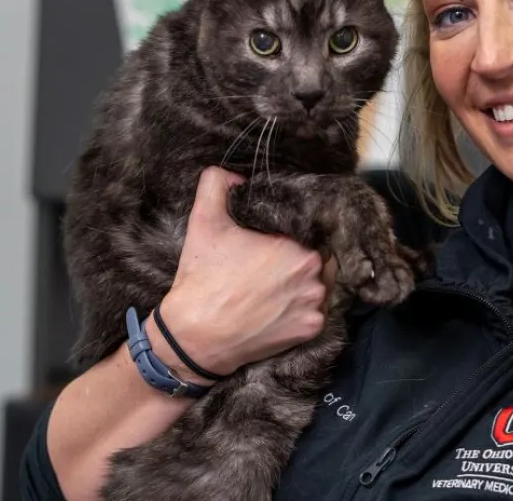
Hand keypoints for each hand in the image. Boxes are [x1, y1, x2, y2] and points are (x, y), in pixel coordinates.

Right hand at [149, 166, 335, 378]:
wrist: (194, 337)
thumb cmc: (203, 278)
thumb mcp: (204, 220)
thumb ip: (217, 184)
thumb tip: (233, 174)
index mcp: (299, 246)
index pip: (309, 229)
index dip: (294, 232)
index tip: (275, 239)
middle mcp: (314, 276)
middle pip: (317, 257)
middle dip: (298, 257)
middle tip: (271, 262)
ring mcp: (314, 306)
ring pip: (318, 284)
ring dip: (303, 284)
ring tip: (274, 286)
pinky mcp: (310, 331)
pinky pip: (315, 313)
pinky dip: (300, 310)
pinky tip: (277, 307)